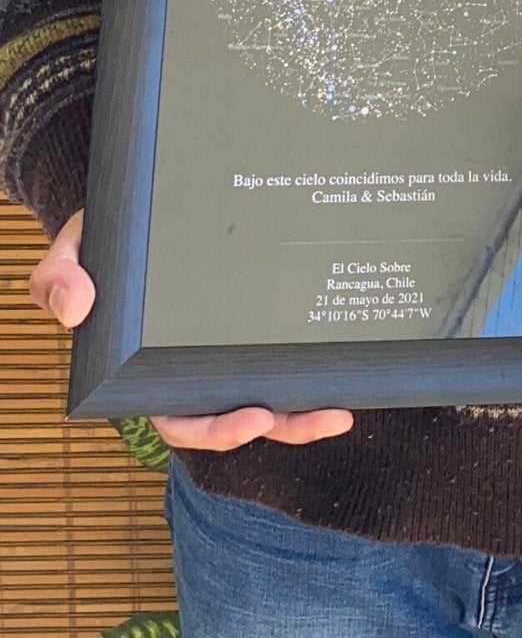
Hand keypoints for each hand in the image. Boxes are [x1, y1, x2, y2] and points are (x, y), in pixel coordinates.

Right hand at [29, 208, 352, 451]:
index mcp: (150, 368)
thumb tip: (74, 306)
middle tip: (316, 415)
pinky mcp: (255, 319)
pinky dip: (311, 364)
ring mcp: (228, 347)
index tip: (253, 417)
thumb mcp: (75, 251)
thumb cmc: (104, 239)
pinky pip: (282, 351)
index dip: (216, 429)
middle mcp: (193, 367)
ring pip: (269, 393)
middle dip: (277, 425)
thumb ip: (61, 277)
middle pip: (236, 415)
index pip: (181, 416)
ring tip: (341, 408)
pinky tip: (345, 363)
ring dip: (303, 410)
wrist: (137, 208)